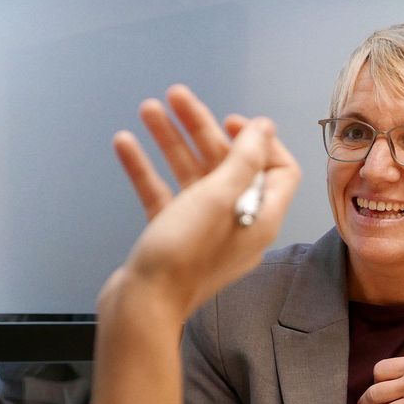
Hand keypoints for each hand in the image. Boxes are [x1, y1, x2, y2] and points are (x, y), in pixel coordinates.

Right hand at [106, 85, 300, 317]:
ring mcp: (203, 232)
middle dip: (201, 128)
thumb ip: (244, 158)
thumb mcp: (220, 197)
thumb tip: (264, 128)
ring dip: (171, 141)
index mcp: (261, 217)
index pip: (279, 171)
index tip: (232, 122)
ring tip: (148, 109)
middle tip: (176, 96)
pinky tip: (125, 144)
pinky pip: (164, 196)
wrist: (142, 307)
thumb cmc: (184, 254)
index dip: (259, 142)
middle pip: (228, 166)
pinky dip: (147, 170)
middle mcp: (238, 224)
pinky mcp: (172, 239)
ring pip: (191, 177)